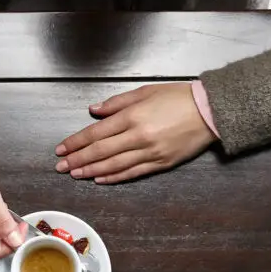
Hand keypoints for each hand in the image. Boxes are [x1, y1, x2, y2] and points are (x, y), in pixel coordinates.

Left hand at [55, 83, 215, 183]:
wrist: (209, 112)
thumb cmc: (177, 98)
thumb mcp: (145, 92)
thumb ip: (117, 103)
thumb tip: (94, 111)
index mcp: (132, 116)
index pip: (96, 133)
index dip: (76, 142)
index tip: (61, 149)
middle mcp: (138, 137)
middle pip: (100, 151)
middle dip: (78, 160)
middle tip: (61, 167)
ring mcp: (149, 153)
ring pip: (114, 165)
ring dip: (91, 171)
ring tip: (75, 174)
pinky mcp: (160, 164)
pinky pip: (132, 173)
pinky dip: (114, 177)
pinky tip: (99, 179)